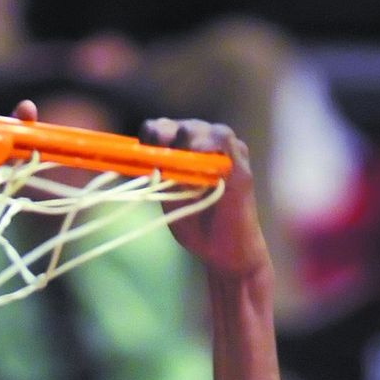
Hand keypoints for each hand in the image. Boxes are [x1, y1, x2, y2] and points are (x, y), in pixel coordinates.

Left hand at [138, 118, 269, 279]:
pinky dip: (210, 146)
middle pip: (184, 126)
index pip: (167, 129)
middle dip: (166, 132)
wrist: (225, 254)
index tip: (141, 144)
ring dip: (188, 136)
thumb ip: (159, 180)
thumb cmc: (197, 228)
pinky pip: (227, 146)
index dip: (153, 132)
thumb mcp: (170, 201)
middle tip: (154, 144)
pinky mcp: (241, 169)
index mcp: (188, 153)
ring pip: (206, 130)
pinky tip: (198, 152)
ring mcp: (227, 155)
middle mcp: (209, 147)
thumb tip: (137, 161)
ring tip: (177, 147)